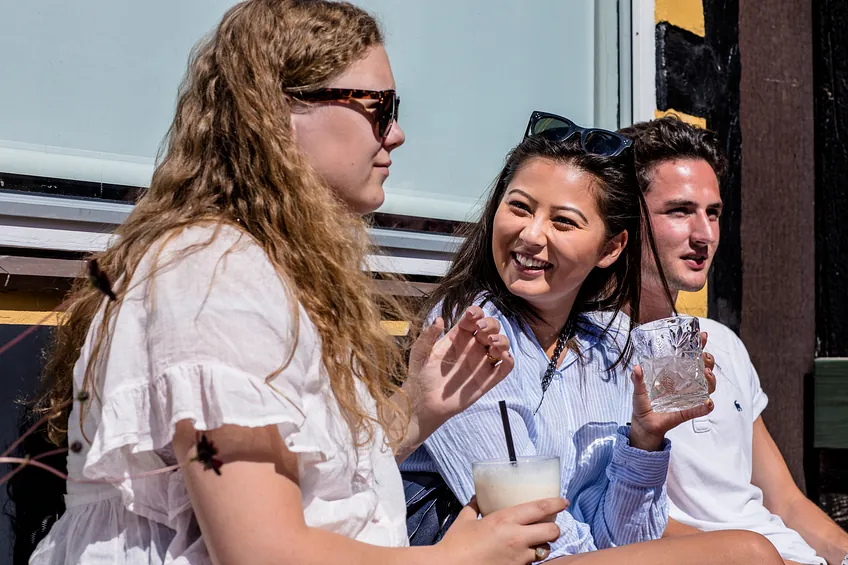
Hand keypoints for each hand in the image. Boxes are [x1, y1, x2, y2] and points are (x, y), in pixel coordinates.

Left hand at [404, 306, 514, 438]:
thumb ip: (428, 335)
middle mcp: (472, 346)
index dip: (476, 313)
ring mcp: (481, 362)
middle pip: (491, 328)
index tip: (471, 315)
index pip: (473, 318)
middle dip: (490, 324)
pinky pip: (504, 368)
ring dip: (502, 340)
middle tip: (481, 330)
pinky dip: (509, 360)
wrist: (423, 401)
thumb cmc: (420, 375)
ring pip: (501, 345)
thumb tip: (439, 319)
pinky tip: (503, 356)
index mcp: (458, 336)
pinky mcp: (487, 379)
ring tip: (492, 343)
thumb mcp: (419, 352)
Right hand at [436, 497, 566, 564]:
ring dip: (542, 546)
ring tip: (535, 543)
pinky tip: (522, 557)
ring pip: (544, 550)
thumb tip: (477, 497)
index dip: (556, 504)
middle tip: (550, 526)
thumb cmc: (456, 543)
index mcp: (505, 519)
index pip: (540, 508)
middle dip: (554, 529)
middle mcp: (516, 537)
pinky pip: (531, 564)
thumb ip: (474, 506)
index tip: (564, 502)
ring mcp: (518, 557)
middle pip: (551, 531)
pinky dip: (530, 560)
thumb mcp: (465, 519)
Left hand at [629, 332, 716, 450]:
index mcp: (675, 375)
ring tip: (706, 373)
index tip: (702, 336)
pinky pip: (699, 409)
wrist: (643, 425)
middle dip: (708, 361)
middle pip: (704, 369)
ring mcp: (688, 397)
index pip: (690, 358)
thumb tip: (636, 368)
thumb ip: (638, 380)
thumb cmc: (643, 405)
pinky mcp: (687, 411)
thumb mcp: (638, 390)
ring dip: (711, 380)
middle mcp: (685, 385)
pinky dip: (705, 406)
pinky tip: (708, 402)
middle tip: (705, 358)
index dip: (698, 347)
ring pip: (707, 387)